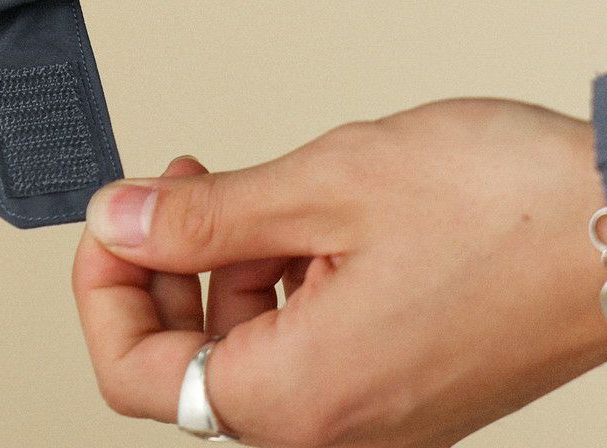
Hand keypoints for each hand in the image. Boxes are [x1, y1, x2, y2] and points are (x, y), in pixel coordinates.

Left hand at [72, 98, 606, 447]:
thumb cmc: (503, 205)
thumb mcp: (324, 185)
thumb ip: (205, 214)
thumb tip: (116, 220)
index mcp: (300, 398)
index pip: (136, 375)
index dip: (102, 288)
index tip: (113, 218)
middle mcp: (335, 429)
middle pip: (189, 363)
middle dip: (169, 266)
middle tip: (180, 183)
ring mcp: (375, 412)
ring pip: (248, 346)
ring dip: (231, 263)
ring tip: (263, 188)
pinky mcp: (404, 382)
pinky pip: (307, 342)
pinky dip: (286, 276)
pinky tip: (310, 217)